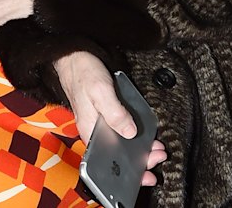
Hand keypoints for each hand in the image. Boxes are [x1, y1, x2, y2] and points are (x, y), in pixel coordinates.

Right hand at [54, 51, 165, 184]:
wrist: (72, 55)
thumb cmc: (82, 71)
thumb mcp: (100, 91)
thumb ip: (115, 113)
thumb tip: (130, 133)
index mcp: (90, 131)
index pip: (109, 162)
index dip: (128, 172)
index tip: (147, 175)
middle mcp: (95, 130)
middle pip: (118, 155)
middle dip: (140, 161)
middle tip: (159, 157)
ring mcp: (100, 123)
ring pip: (121, 144)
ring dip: (140, 149)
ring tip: (157, 149)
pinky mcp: (105, 114)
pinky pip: (121, 131)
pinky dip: (135, 136)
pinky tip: (146, 137)